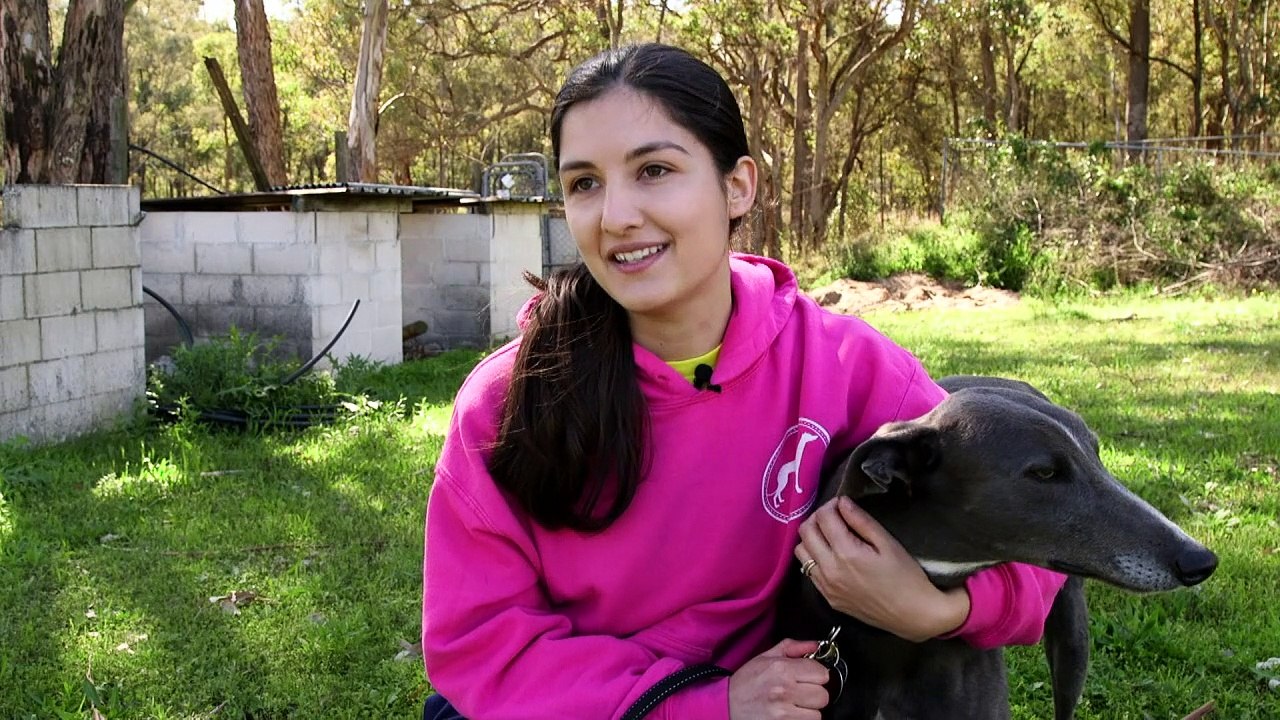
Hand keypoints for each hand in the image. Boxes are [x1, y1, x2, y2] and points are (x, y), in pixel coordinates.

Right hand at [728, 639, 828, 718]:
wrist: (727, 704)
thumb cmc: (746, 682)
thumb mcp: (765, 657)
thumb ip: (792, 647)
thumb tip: (815, 645)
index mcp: (781, 668)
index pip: (821, 673)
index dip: (816, 674)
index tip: (808, 677)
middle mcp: (784, 689)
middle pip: (823, 695)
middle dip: (814, 693)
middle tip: (801, 692)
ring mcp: (783, 711)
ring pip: (817, 714)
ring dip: (809, 710)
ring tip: (795, 705)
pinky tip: (790, 714)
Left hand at [795, 497, 969, 641]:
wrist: (912, 614)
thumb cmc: (905, 576)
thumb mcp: (887, 543)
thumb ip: (861, 521)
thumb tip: (842, 502)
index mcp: (846, 553)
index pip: (823, 518)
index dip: (831, 505)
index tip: (842, 504)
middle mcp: (829, 569)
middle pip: (806, 532)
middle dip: (818, 518)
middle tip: (835, 517)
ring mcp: (825, 586)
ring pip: (801, 552)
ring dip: (812, 538)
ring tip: (831, 536)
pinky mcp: (827, 598)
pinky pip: (809, 571)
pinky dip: (814, 558)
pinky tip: (832, 556)